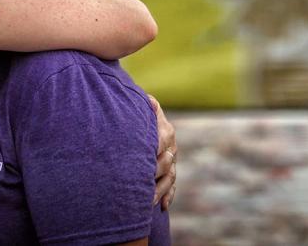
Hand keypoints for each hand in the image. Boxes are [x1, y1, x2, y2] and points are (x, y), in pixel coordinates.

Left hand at [148, 94, 176, 209]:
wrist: (142, 119)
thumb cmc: (137, 112)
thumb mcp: (142, 105)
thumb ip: (147, 105)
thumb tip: (149, 102)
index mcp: (165, 129)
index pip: (163, 139)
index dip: (154, 148)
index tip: (145, 156)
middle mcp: (171, 146)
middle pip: (167, 162)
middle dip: (155, 173)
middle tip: (142, 183)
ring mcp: (171, 161)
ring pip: (169, 178)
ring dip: (160, 190)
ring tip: (149, 202)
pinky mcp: (168, 173)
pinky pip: (171, 186)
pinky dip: (167, 196)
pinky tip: (163, 207)